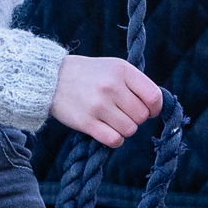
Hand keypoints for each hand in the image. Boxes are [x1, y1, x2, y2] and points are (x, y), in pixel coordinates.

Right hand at [49, 56, 163, 147]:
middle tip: (124, 113)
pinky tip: (108, 131)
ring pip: (130, 130)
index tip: (149, 110)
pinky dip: (115, 139)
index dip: (155, 108)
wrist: (52, 79)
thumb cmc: (89, 74)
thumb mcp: (114, 67)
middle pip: (142, 116)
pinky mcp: (86, 122)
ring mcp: (99, 105)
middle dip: (137, 119)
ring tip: (113, 120)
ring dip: (125, 129)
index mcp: (122, 70)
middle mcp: (111, 86)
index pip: (153, 96)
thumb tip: (156, 106)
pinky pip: (114, 140)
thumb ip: (135, 83)